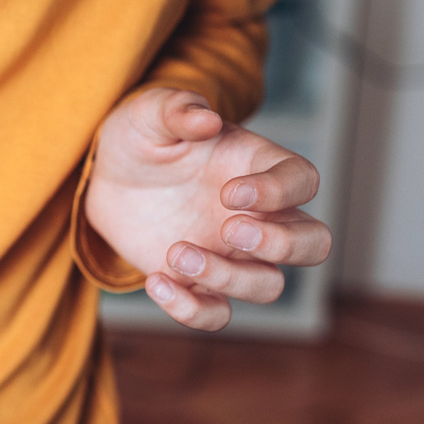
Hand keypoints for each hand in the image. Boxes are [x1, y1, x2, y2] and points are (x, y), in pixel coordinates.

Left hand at [84, 88, 331, 329]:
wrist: (109, 180)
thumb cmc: (143, 138)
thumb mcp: (150, 113)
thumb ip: (177, 109)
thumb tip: (205, 118)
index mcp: (259, 167)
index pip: (302, 182)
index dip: (278, 193)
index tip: (229, 193)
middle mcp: (259, 216)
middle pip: (314, 244)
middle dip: (282, 246)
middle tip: (229, 230)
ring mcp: (233, 256)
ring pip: (269, 287)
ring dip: (228, 278)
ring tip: (175, 252)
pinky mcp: (200, 285)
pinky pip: (216, 315)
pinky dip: (191, 310)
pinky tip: (155, 281)